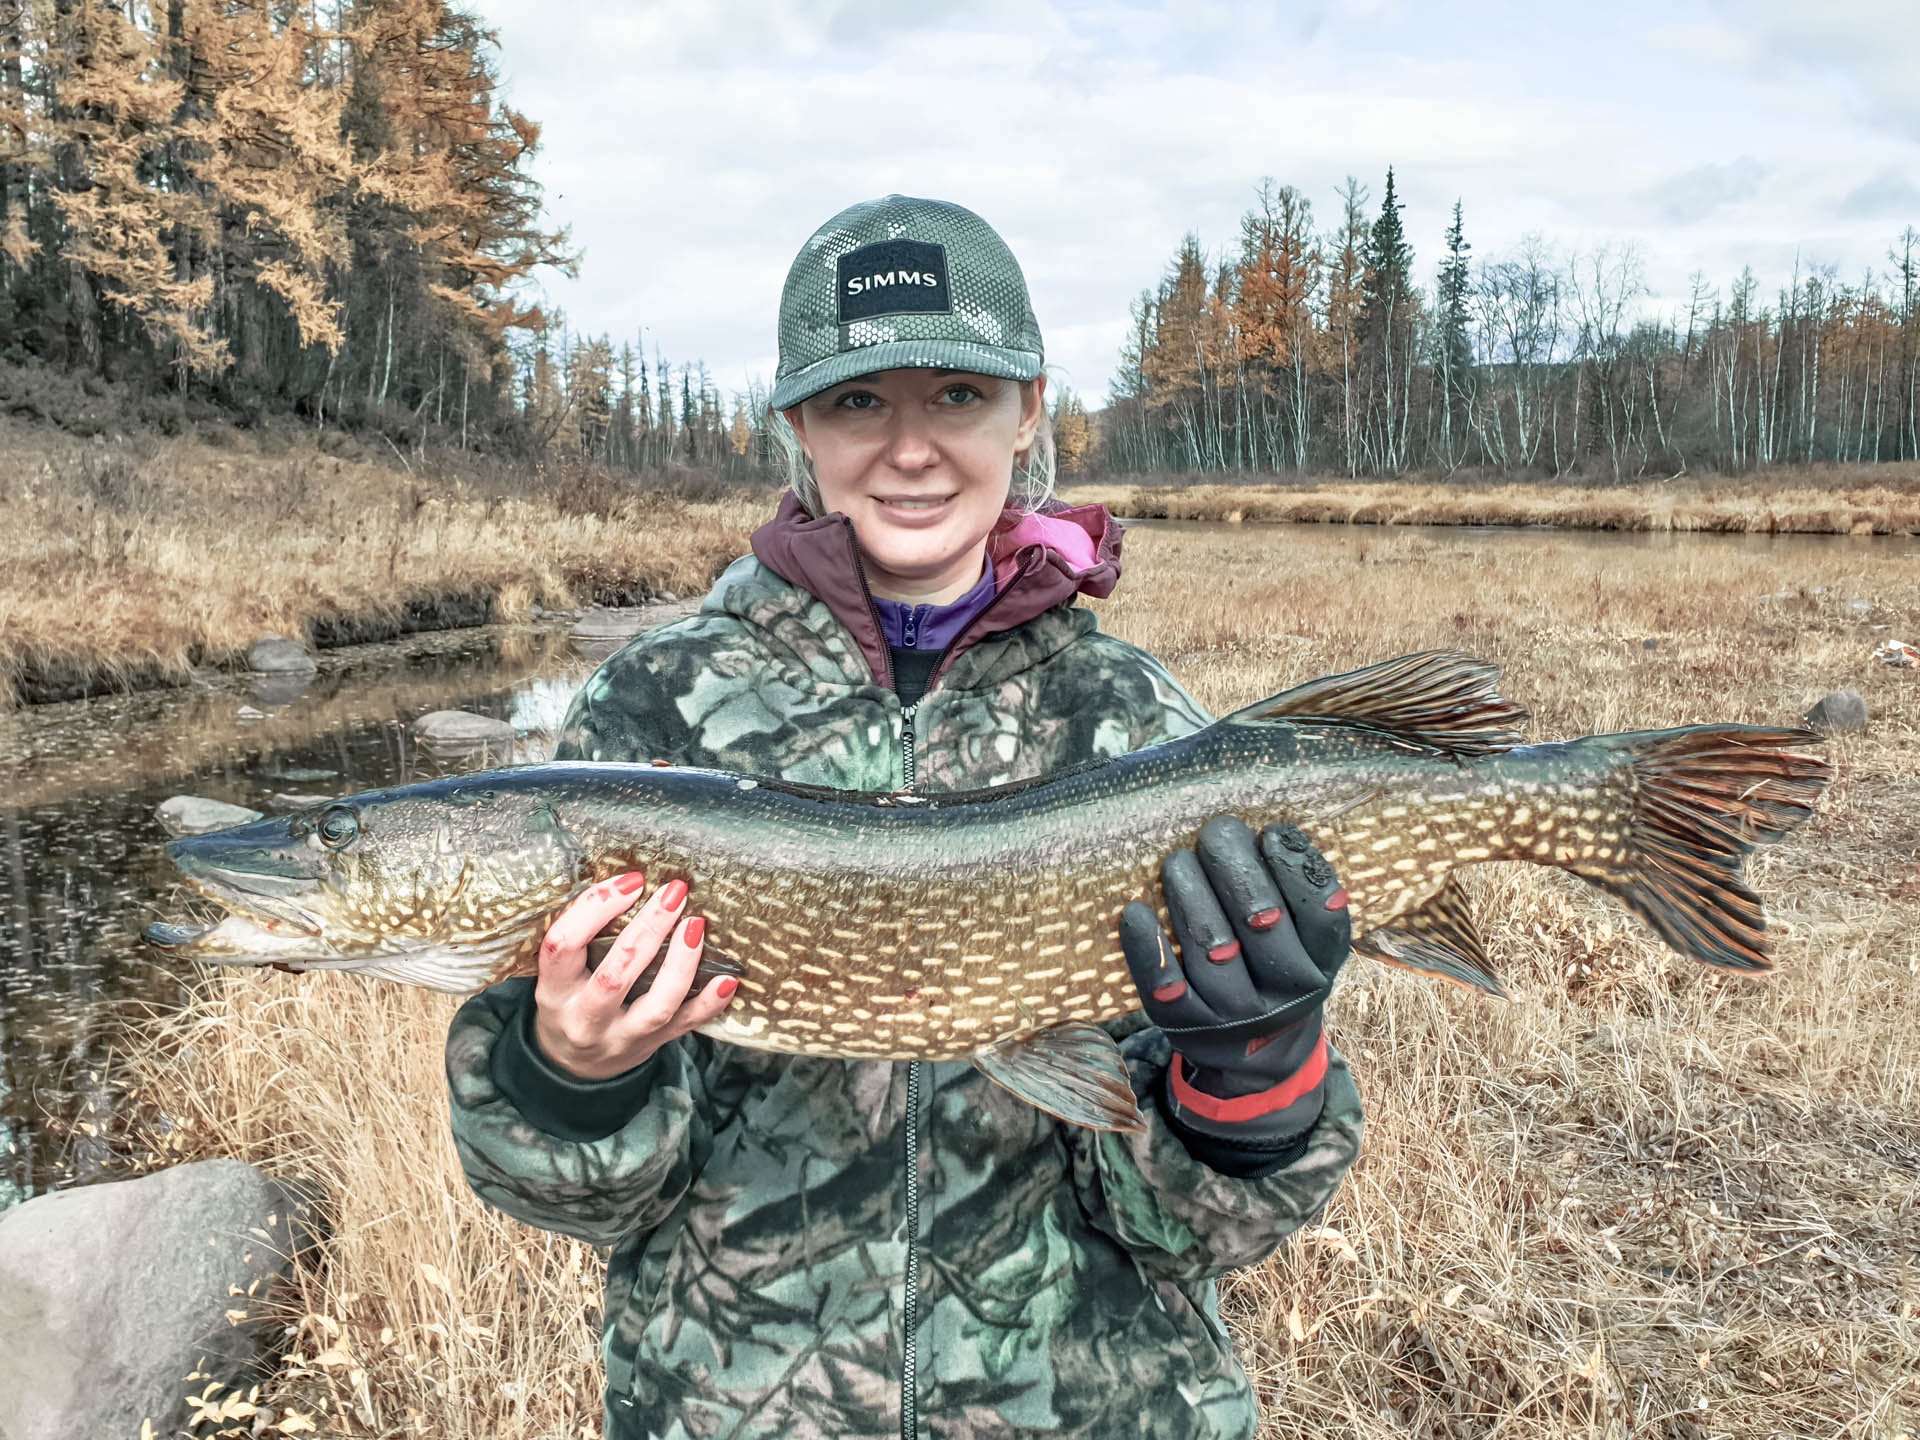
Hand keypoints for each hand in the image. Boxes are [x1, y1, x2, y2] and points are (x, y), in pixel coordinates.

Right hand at [532, 872, 735, 1079]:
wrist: (574, 1068)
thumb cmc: (571, 1002)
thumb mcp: (560, 974)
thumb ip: (584, 938)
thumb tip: (632, 882)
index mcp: (554, 992)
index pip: (563, 945)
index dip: (595, 908)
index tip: (630, 881)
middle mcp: (584, 1019)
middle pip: (616, 974)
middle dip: (648, 928)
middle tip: (673, 892)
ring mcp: (621, 1037)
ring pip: (656, 1005)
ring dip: (680, 963)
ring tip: (696, 924)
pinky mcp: (652, 1046)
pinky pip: (685, 1026)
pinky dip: (709, 1003)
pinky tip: (727, 979)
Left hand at [1120, 818, 1350, 1143]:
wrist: (1260, 1057)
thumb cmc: (1277, 973)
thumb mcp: (1305, 944)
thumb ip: (1294, 896)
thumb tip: (1265, 833)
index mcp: (1322, 964)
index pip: (1321, 913)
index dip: (1296, 868)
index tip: (1272, 833)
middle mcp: (1286, 994)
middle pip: (1263, 920)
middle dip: (1235, 868)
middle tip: (1216, 834)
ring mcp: (1236, 1016)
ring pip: (1212, 948)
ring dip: (1190, 895)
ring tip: (1177, 863)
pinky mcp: (1189, 1028)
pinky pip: (1165, 986)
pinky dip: (1148, 946)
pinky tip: (1136, 911)